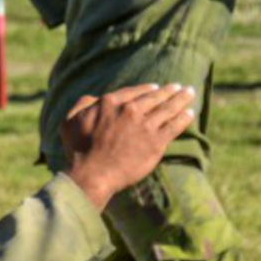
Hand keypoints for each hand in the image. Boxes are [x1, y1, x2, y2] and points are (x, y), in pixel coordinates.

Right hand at [61, 84, 195, 210]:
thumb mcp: (70, 120)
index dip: (146, 89)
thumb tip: (94, 98)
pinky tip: (190, 113)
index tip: (155, 87)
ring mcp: (145, 125)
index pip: (133, 92)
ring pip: (168, 108)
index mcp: (110, 102)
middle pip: (154, 97)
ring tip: (189, 93)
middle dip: (169, 90)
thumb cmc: (78, 149)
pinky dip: (183, 118)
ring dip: (181, 99)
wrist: (93, 173)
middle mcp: (130, 110)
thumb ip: (82, 104)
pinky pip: (174, 126)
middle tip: (179, 86)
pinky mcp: (156, 142)